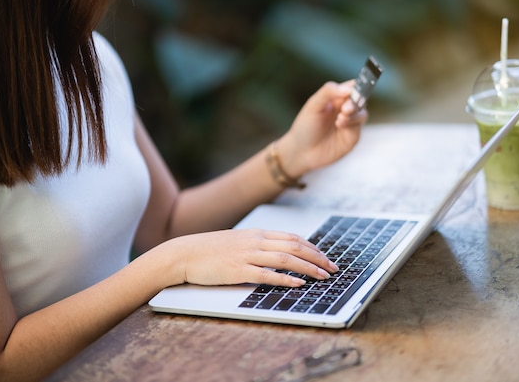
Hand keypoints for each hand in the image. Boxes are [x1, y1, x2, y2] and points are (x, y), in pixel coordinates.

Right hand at [170, 229, 338, 286]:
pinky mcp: (238, 270)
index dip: (313, 248)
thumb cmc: (210, 250)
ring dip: (308, 268)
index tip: (325, 258)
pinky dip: (285, 279)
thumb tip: (278, 254)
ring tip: (323, 277)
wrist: (184, 253)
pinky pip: (266, 274)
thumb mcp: (238, 241)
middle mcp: (255, 241)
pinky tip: (298, 284)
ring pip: (286, 259)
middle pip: (295, 246)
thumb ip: (258, 245)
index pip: (292, 237)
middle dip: (318, 258)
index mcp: (257, 233)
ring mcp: (247, 255)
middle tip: (333, 268)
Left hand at [276, 81, 367, 177]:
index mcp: (335, 98)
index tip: (355, 88)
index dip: (357, 85)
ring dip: (354, 113)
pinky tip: (340, 125)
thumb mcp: (313, 106)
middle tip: (345, 108)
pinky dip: (352, 123)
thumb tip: (348, 88)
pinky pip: (359, 126)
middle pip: (360, 99)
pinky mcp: (352, 137)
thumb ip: (328, 92)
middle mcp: (344, 109)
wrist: (301, 152)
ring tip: (340, 118)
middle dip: (355, 101)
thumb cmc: (305, 127)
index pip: (352, 87)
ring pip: (362, 112)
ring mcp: (350, 123)